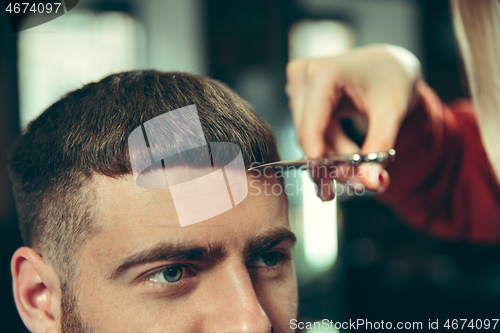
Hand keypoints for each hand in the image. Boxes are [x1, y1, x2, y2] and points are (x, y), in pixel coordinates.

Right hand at [285, 44, 421, 199]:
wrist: (390, 64)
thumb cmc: (392, 79)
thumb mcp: (392, 114)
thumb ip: (380, 149)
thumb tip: (372, 182)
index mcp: (322, 73)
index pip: (310, 130)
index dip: (319, 163)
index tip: (331, 191)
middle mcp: (303, 75)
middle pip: (308, 136)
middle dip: (332, 164)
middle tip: (357, 185)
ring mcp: (298, 83)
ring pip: (309, 137)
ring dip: (333, 157)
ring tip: (361, 166)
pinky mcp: (299, 93)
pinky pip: (311, 131)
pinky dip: (330, 146)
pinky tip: (349, 151)